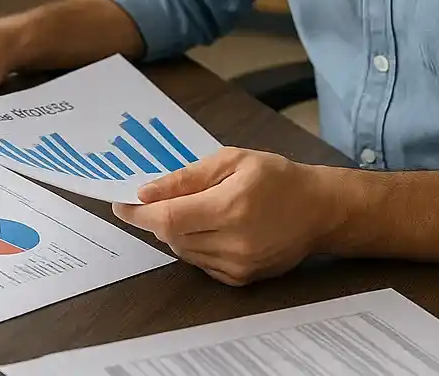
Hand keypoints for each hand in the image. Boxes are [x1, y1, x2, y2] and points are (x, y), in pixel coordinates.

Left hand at [111, 148, 345, 285]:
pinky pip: (200, 263)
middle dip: (156, 218)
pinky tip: (211, 227)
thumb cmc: (276, 178)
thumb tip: (147, 192)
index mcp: (231, 207)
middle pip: (171, 235)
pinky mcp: (241, 279)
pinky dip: (193, 245)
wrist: (318, 210)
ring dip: (175, 231)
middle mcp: (234, 242)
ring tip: (195, 209)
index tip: (120, 203)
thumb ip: (187, 178)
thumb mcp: (232, 160)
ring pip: (182, 251)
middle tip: (155, 200)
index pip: (168, 217)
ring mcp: (238, 265)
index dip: (139, 212)